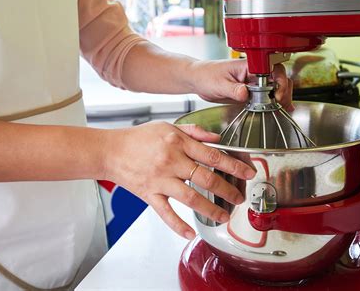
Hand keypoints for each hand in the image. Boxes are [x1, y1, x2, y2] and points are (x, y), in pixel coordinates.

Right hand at [104, 122, 255, 239]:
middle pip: (206, 178)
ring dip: (210, 209)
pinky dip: (178, 225)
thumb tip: (217, 138)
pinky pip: (165, 213)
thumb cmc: (140, 138)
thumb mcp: (168, 126)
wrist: (110, 151)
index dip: (234, 165)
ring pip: (190, 198)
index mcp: (178, 143)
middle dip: (227, 190)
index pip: (212, 155)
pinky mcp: (149, 194)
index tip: (248, 172)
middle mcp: (171, 161)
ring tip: (224, 216)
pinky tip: (190, 233)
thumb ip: (194, 131)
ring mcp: (160, 179)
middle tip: (239, 198)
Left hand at [188, 59, 294, 110]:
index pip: (272, 68)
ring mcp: (254, 82)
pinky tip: (281, 109)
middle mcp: (254, 73)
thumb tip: (245, 93)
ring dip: (282, 97)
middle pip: (279, 78)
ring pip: (276, 87)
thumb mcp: (219, 84)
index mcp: (249, 65)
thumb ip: (233, 89)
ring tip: (283, 108)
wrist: (198, 80)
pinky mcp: (251, 92)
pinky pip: (267, 96)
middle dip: (284, 91)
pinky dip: (276, 102)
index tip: (276, 94)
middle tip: (280, 104)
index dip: (279, 80)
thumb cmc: (206, 75)